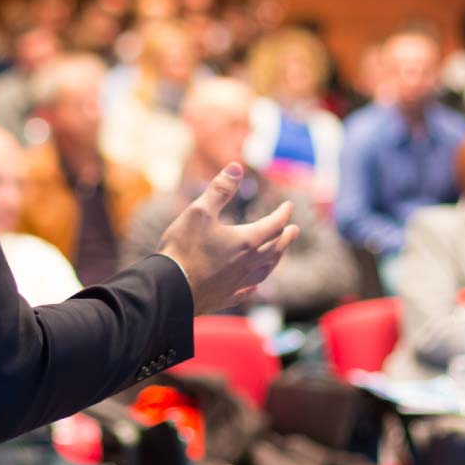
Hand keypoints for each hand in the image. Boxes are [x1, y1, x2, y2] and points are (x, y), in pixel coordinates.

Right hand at [158, 163, 297, 314]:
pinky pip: (247, 291)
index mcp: (245, 241)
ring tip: (279, 255)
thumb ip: (220, 189)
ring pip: (265, 271)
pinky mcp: (225, 297)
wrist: (170, 288)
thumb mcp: (199, 210)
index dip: (282, 214)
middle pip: (274, 249)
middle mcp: (247, 264)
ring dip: (275, 260)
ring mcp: (237, 283)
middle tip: (294, 230)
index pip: (273, 225)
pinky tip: (255, 286)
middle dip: (285, 238)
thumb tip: (236, 167)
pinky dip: (255, 285)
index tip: (288, 206)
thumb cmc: (184, 248)